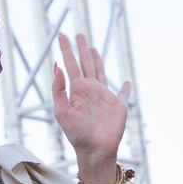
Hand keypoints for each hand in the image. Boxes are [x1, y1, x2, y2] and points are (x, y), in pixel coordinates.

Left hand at [53, 33, 131, 183]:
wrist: (94, 149)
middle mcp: (90, 89)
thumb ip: (58, 89)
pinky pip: (122, 93)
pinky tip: (126, 81)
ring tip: (92, 48)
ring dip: (97, 59)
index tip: (61, 35)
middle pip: (85, 63)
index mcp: (76, 89)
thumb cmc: (76, 133)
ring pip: (100, 71)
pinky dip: (125, 87)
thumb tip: (56, 66)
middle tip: (77, 34)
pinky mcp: (118, 104)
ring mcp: (104, 96)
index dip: (66, 50)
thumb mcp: (62, 111)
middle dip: (81, 49)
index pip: (70, 64)